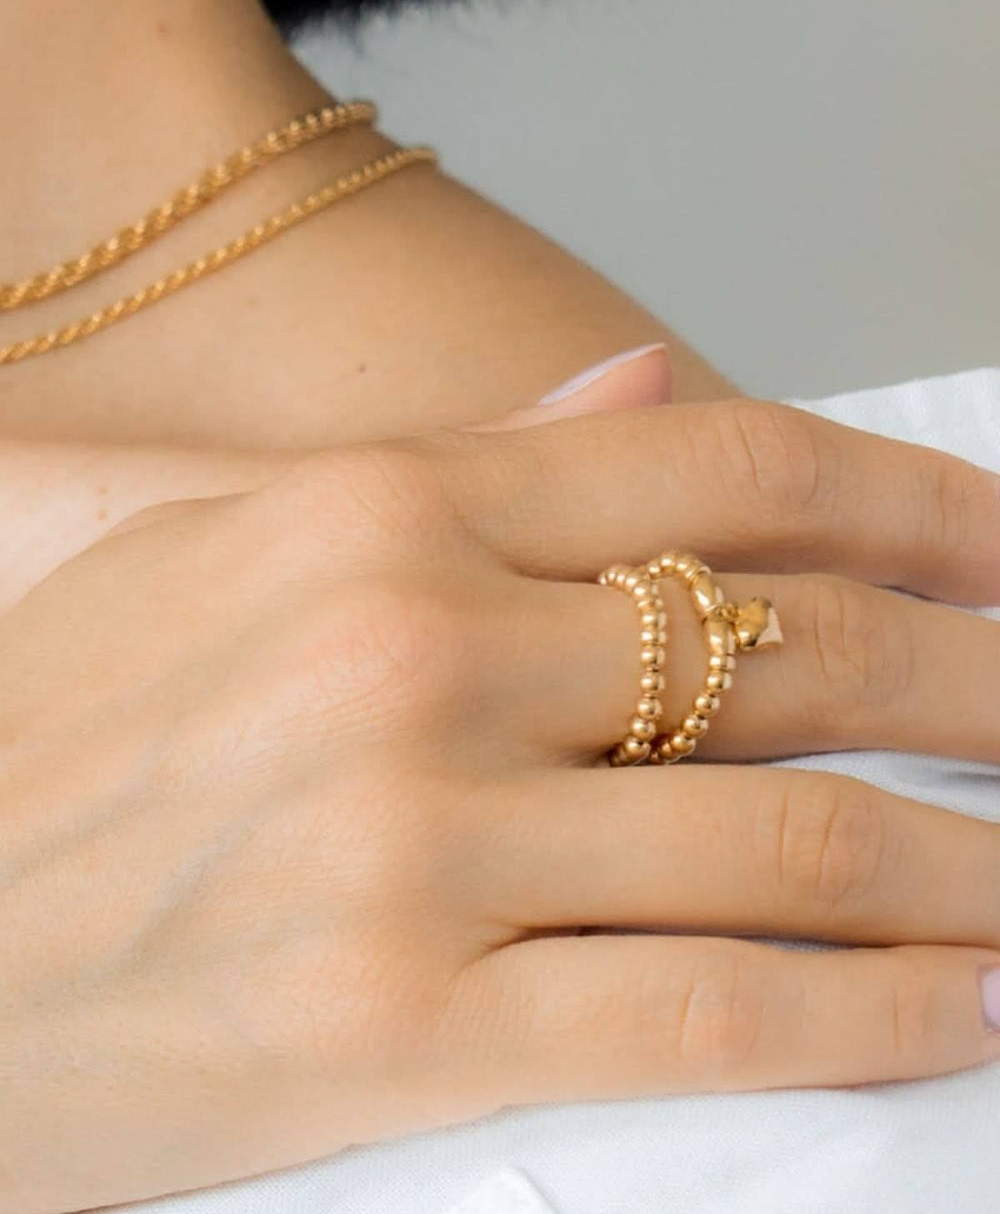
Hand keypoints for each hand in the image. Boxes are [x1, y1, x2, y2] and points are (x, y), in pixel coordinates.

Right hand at [4, 372, 999, 1210]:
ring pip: (790, 842)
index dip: (916, 501)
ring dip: (968, 863)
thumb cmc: (57, 728)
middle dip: (981, 678)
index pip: (725, 469)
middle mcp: (417, 648)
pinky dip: (868, 1014)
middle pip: (794, 649)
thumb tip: (644, 384)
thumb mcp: (229, 533)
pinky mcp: (399, 1023)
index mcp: (382, 506)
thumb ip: (462, 458)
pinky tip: (962, 1003)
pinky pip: (701, 1013)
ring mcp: (414, 840)